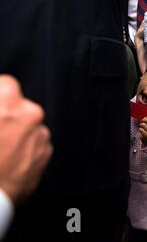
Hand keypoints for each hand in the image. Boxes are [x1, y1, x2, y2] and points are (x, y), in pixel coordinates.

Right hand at [0, 75, 52, 203]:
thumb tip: (0, 100)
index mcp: (9, 108)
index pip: (8, 83)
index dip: (0, 92)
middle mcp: (31, 117)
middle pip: (20, 105)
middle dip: (7, 114)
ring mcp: (41, 135)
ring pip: (29, 124)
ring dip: (17, 131)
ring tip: (0, 148)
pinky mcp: (47, 152)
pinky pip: (36, 141)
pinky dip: (25, 146)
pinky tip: (9, 158)